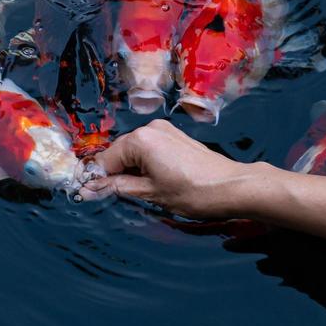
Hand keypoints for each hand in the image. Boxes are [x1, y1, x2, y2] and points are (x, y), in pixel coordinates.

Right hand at [89, 119, 265, 219]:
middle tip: (119, 198)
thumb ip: (117, 188)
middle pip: (119, 153)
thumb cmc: (194, 192)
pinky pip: (149, 149)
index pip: (105, 159)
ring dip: (131, 170)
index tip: (93, 196)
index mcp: (140, 139)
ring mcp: (165, 130)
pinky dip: (145, 165)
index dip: (98, 179)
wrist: (234, 187)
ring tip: (142, 192)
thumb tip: (90, 189)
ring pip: (134, 152)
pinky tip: (154, 181)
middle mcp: (150, 128)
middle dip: (115, 174)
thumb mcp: (151, 194)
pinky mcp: (175, 137)